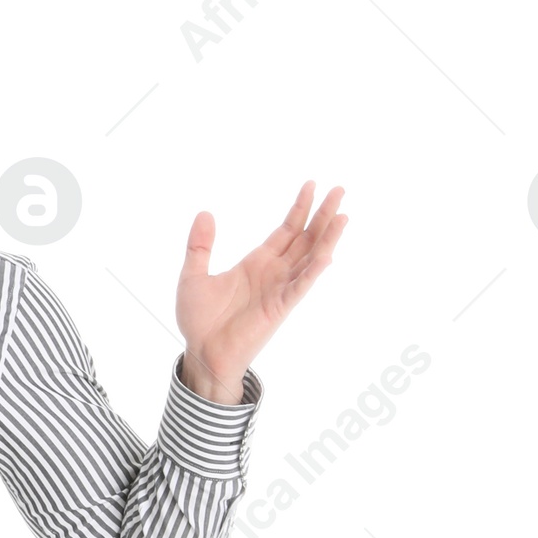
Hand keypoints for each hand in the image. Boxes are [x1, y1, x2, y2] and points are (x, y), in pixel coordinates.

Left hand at [175, 179, 347, 402]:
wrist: (201, 352)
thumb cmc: (199, 320)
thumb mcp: (194, 276)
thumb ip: (200, 246)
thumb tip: (205, 213)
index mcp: (257, 263)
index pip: (286, 230)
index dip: (299, 209)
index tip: (311, 185)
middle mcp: (274, 273)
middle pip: (305, 238)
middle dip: (322, 215)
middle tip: (339, 189)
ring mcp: (279, 290)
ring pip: (310, 259)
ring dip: (327, 238)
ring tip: (343, 215)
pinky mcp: (278, 308)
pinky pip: (299, 288)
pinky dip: (312, 273)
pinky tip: (326, 256)